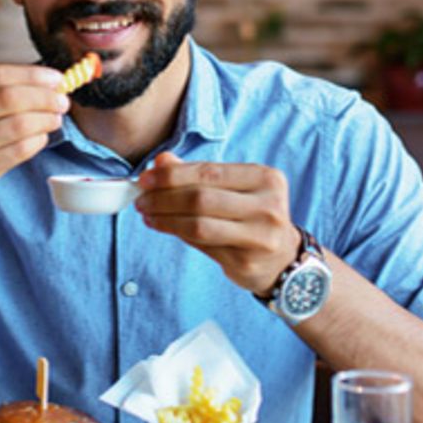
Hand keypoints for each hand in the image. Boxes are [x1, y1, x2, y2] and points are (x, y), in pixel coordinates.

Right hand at [0, 64, 67, 228]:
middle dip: (44, 96)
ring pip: (18, 124)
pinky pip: (18, 150)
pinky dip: (37, 141)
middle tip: (62, 100)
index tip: (55, 78)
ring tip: (55, 119)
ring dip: (45, 119)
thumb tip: (40, 80)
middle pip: (8, 97)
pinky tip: (41, 138)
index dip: (31, 74)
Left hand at [135, 152, 300, 294]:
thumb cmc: (252, 217)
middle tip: (141, 199)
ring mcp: (259, 236)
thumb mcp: (234, 189)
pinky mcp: (246, 261)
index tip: (145, 179)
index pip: (209, 172)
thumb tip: (161, 161)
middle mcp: (267, 206)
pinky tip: (162, 227)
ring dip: (165, 218)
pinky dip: (176, 233)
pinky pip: (201, 245)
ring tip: (147, 214)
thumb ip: (199, 174)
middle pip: (201, 199)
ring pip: (199, 225)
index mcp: (265, 179)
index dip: (172, 175)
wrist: (281, 259)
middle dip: (163, 198)